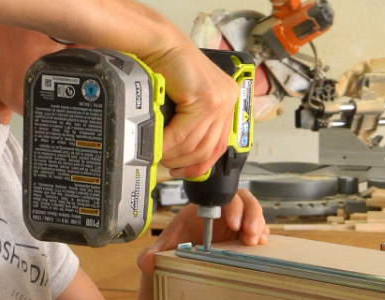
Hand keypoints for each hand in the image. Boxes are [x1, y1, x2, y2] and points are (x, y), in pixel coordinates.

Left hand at [137, 189, 269, 274]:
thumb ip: (151, 254)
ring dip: (260, 226)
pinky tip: (260, 245)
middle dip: (251, 215)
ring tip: (256, 242)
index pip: (222, 196)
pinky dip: (264, 236)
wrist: (181, 263)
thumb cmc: (175, 249)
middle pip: (245, 202)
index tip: (233, 224)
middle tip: (250, 234)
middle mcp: (223, 213)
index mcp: (204, 208)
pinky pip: (260, 231)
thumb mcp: (162, 250)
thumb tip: (147, 262)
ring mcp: (237, 224)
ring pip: (256, 215)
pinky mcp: (246, 237)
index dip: (232, 206)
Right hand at [142, 38, 241, 178]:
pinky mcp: (207, 99)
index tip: (184, 172)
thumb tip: (183, 157)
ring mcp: (220, 100)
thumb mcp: (184, 101)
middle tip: (166, 167)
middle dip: (185, 163)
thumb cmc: (165, 66)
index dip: (201, 164)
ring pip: (196, 143)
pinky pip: (184, 134)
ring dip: (174, 156)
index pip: (219, 144)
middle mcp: (228, 101)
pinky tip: (156, 147)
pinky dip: (168, 144)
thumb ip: (190, 124)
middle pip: (209, 148)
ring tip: (158, 157)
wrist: (157, 42)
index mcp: (227, 102)